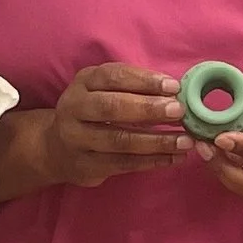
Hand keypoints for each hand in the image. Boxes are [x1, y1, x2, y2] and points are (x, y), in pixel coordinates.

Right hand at [38, 63, 192, 189]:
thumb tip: (175, 92)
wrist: (57, 148)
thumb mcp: (104, 90)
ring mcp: (77, 139)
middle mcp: (75, 108)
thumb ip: (134, 87)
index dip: (145, 81)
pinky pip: (123, 164)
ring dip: (157, 141)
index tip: (174, 86)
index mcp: (84, 82)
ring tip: (185, 141)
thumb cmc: (93, 112)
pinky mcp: (86, 165)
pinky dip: (152, 161)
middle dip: (149, 109)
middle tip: (179, 112)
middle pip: (112, 108)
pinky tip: (174, 158)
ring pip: (120, 140)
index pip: (113, 76)